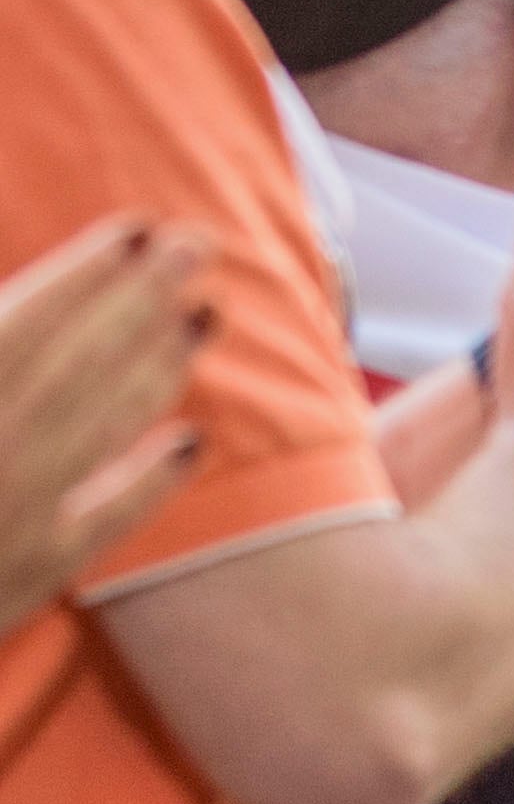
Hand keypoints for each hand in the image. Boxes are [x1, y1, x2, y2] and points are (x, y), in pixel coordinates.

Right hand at [0, 216, 210, 628]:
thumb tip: (11, 306)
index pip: (27, 318)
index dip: (86, 270)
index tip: (140, 229)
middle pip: (80, 362)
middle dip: (143, 300)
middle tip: (204, 244)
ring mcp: (11, 515)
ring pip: (102, 428)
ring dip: (157, 369)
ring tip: (203, 318)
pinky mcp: (26, 574)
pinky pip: (104, 519)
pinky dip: (149, 479)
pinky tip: (189, 440)